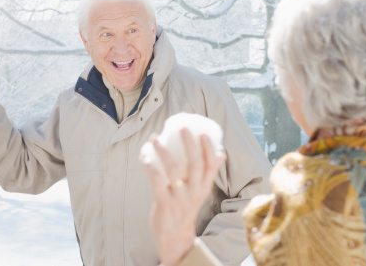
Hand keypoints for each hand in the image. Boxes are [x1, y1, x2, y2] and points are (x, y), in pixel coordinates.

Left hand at [141, 128, 225, 265]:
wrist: (175, 237)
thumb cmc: (186, 208)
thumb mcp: (200, 191)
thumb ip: (208, 173)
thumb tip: (221, 153)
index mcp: (204, 187)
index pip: (211, 165)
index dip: (208, 149)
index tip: (203, 133)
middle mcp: (194, 192)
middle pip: (195, 164)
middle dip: (189, 144)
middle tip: (182, 128)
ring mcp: (180, 198)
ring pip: (173, 170)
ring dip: (164, 152)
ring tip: (155, 138)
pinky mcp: (164, 204)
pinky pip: (157, 182)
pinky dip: (150, 168)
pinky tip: (144, 157)